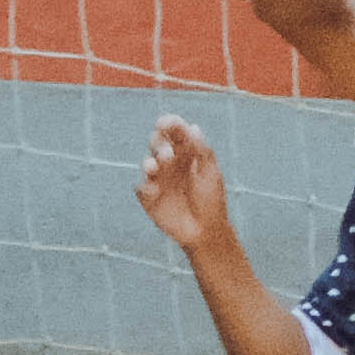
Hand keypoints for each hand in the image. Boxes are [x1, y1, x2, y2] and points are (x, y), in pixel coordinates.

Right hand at [136, 115, 227, 254]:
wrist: (206, 232)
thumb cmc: (212, 201)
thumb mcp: (210, 174)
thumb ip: (201, 151)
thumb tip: (192, 126)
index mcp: (186, 154)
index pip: (174, 133)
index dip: (170, 125)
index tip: (167, 122)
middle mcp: (169, 163)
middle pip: (157, 143)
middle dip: (159, 143)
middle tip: (168, 154)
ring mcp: (158, 179)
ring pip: (147, 162)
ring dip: (150, 161)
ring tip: (156, 165)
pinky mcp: (149, 197)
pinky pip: (142, 187)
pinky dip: (146, 186)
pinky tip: (155, 190)